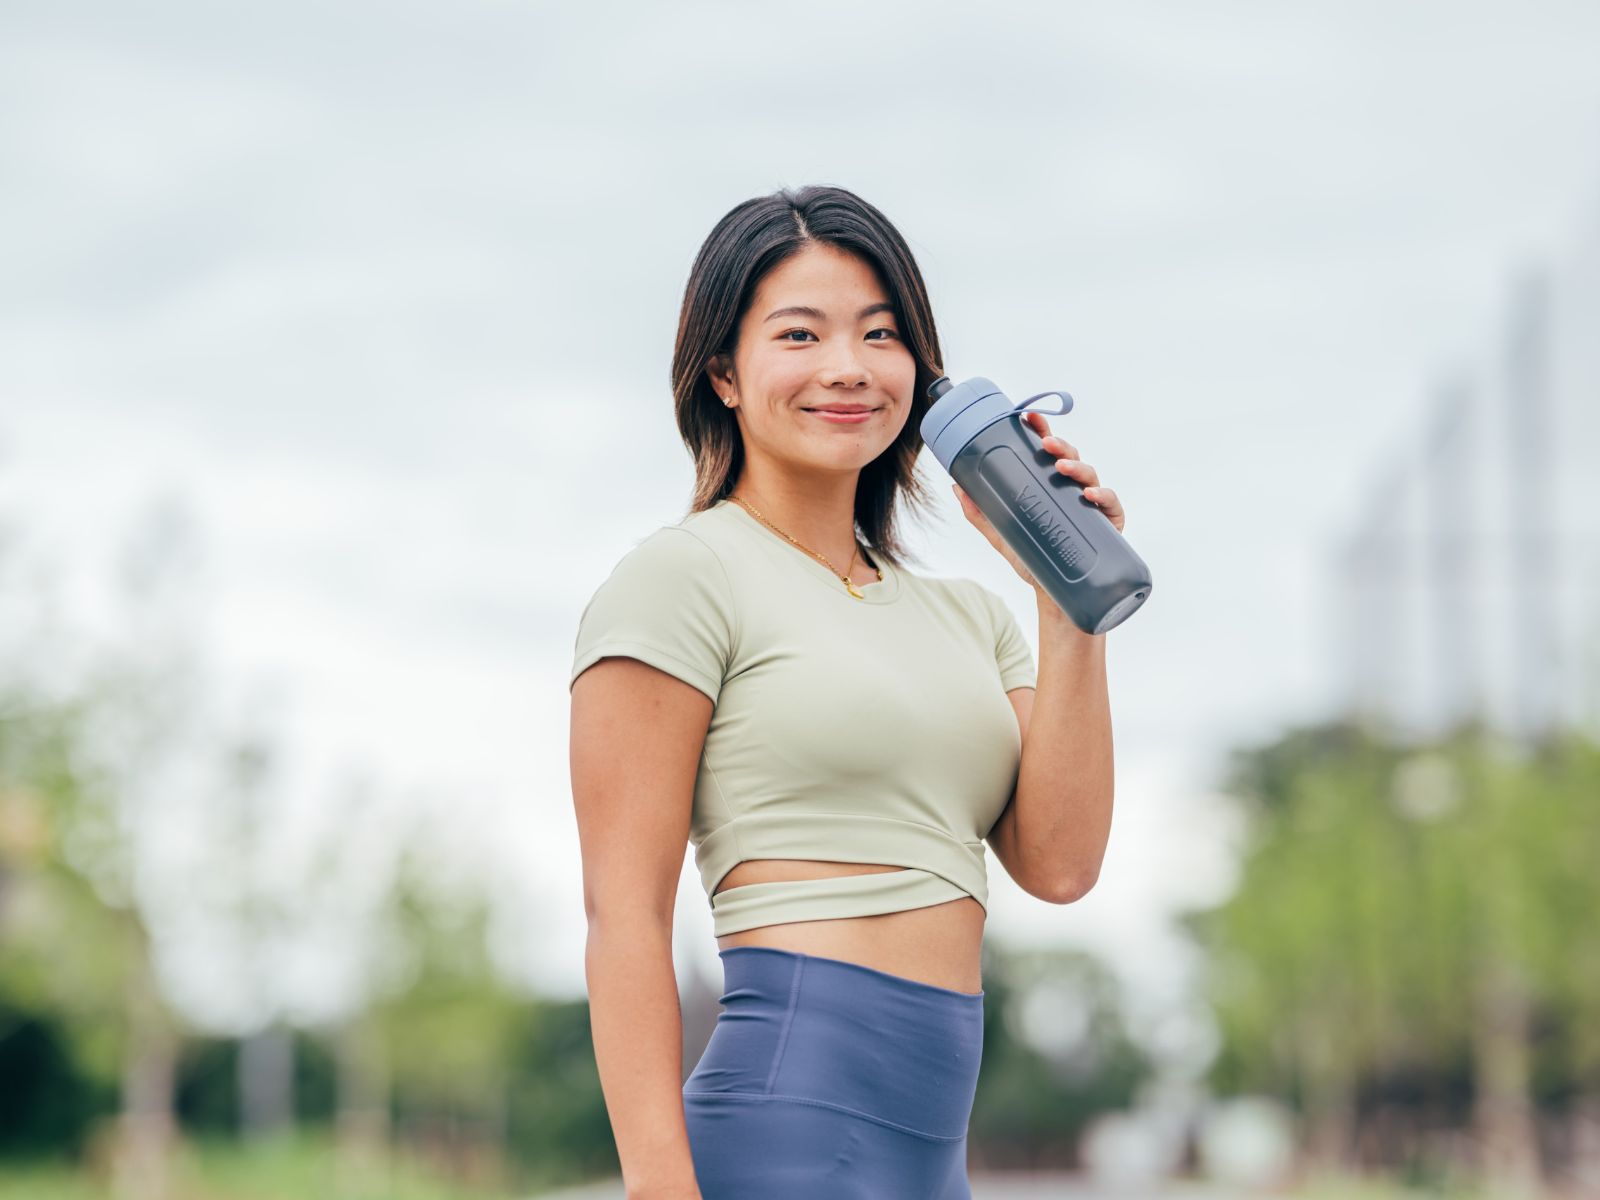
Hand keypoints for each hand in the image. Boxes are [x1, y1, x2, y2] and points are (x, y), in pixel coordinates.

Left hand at [953, 409, 1127, 586]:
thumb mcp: (1002, 535)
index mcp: (1051, 486)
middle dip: (1059, 445)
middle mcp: (1073, 490)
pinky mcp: (1109, 524)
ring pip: (1090, 475)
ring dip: (1076, 467)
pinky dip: (1102, 496)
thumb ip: (980, 513)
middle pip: (1070, 458)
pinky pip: (1110, 504)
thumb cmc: (1033, 560)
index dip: (1041, 432)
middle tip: (1046, 443)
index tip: (1029, 417)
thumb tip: (956, 487)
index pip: (1048, 453)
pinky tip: (1088, 496)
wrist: (1053, 597)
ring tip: (1061, 468)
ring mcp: (1093, 506)